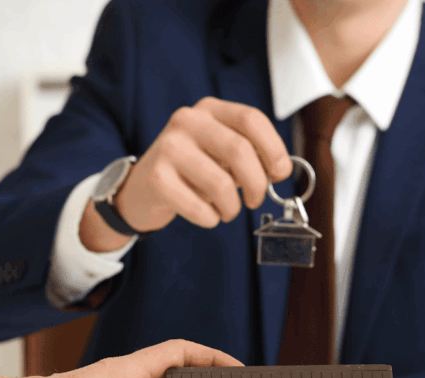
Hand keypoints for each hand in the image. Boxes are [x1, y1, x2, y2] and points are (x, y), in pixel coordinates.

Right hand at [119, 97, 291, 231]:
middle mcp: (188, 120)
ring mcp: (169, 146)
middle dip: (257, 184)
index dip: (274, 149)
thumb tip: (280, 169)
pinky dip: (210, 218)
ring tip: (228, 210)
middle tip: (255, 201)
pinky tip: (208, 216)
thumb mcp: (223, 155)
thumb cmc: (194, 172)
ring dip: (232, 207)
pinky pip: (198, 206)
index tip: (279, 173)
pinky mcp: (156, 175)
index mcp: (210, 110)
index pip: (252, 119)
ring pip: (221, 183)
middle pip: (240, 150)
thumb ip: (252, 155)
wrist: (144, 188)